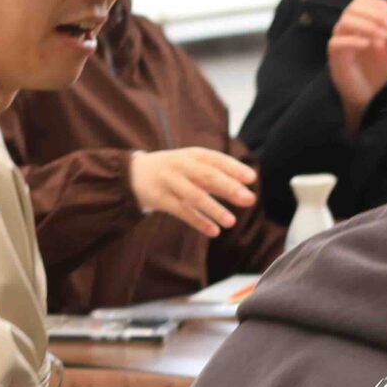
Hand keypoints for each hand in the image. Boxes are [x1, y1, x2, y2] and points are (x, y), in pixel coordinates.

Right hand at [129, 147, 257, 238]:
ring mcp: (170, 182)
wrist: (134, 173)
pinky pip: (182, 212)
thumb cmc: (175, 169)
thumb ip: (217, 175)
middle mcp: (182, 166)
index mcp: (194, 155)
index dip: (234, 168)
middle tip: (249, 199)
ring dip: (214, 209)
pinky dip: (198, 222)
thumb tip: (246, 187)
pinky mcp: (161, 199)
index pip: (217, 159)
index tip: (252, 178)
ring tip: (231, 222)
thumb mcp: (194, 164)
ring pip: (194, 196)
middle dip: (229, 188)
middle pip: (207, 176)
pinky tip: (214, 231)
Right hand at [326, 0, 386, 133]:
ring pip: (345, 21)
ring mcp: (339, 41)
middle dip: (375, 13)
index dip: (377, 2)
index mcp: (360, 22)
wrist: (368, 94)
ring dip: (367, 26)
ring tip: (384, 38)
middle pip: (352, 8)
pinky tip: (369, 45)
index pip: (361, 0)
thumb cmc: (378, 69)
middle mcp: (346, 28)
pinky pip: (337, 42)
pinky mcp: (334, 56)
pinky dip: (354, 41)